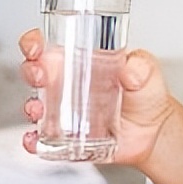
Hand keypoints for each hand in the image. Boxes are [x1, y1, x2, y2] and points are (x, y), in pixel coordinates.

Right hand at [18, 28, 177, 172]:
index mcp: (80, 61)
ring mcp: (63, 111)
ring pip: (34, 105)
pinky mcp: (65, 137)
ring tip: (39, 110)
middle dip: (30, 71)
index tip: (35, 46)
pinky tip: (36, 140)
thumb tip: (130, 68)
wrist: (152, 132)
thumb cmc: (145, 95)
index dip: (34, 42)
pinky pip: (41, 139)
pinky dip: (33, 141)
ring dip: (30, 107)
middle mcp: (66, 84)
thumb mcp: (147, 74)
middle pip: (34, 72)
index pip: (48, 45)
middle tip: (41, 76)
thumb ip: (141, 67)